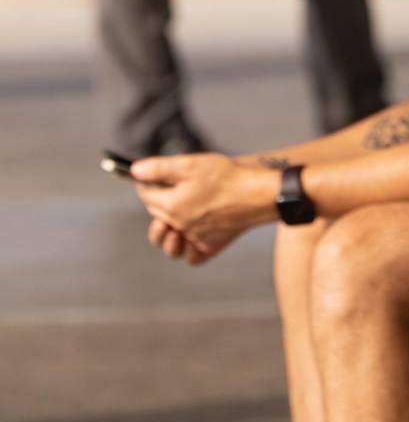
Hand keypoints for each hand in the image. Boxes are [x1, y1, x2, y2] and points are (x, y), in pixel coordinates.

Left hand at [133, 154, 277, 255]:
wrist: (259, 194)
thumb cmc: (227, 177)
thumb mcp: (191, 164)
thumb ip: (159, 168)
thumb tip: (135, 171)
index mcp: (170, 206)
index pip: (146, 195)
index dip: (145, 182)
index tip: (148, 174)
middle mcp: (180, 226)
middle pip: (156, 215)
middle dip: (155, 202)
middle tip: (166, 189)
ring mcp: (196, 238)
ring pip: (169, 243)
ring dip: (165, 231)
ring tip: (170, 218)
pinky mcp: (213, 245)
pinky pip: (192, 256)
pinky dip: (188, 250)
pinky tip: (191, 236)